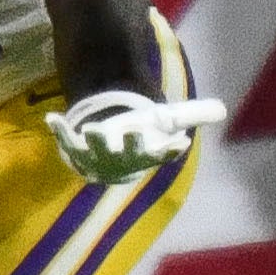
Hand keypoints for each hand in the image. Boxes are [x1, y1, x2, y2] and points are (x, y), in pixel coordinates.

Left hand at [45, 89, 228, 183]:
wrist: (108, 165)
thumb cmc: (141, 142)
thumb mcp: (166, 126)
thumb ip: (191, 116)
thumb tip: (223, 109)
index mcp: (150, 154)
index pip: (164, 154)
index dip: (171, 149)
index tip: (179, 142)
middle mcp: (125, 160)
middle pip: (130, 152)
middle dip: (130, 144)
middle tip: (131, 134)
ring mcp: (99, 157)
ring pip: (97, 150)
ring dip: (95, 141)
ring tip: (92, 129)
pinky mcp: (77, 152)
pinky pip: (67, 143)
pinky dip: (60, 131)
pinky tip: (52, 117)